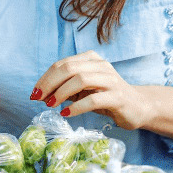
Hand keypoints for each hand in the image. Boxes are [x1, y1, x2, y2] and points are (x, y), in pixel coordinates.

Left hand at [31, 50, 150, 130]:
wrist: (138, 106)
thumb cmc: (106, 97)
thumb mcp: (83, 90)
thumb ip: (65, 88)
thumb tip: (41, 94)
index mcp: (91, 59)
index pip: (63, 64)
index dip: (46, 78)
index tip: (34, 93)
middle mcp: (101, 65)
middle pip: (69, 68)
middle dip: (50, 83)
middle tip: (39, 98)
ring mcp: (111, 80)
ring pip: (81, 79)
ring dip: (61, 93)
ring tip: (51, 104)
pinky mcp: (118, 97)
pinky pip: (93, 99)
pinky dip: (76, 106)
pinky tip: (66, 113)